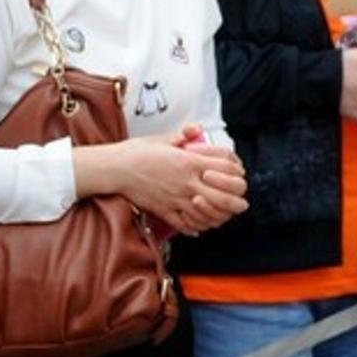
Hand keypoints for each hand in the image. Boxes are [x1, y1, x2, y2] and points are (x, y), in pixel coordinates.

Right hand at [88, 137, 246, 233]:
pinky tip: (201, 225)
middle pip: (224, 197)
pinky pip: (187, 224)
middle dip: (236, 201)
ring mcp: (177, 199)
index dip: (237, 174)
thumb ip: (183, 135)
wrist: (115, 168)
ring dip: (220, 216)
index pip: (226, 169)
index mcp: (189, 162)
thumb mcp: (162, 138)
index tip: (238, 175)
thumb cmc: (137, 152)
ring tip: (225, 215)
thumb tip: (196, 130)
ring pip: (209, 214)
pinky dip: (197, 227)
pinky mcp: (165, 211)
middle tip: (240, 203)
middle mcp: (187, 182)